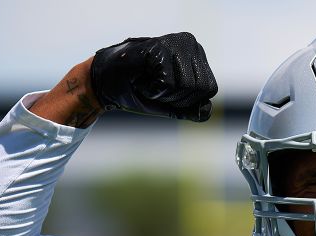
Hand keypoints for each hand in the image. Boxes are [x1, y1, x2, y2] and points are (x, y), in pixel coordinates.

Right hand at [90, 32, 217, 121]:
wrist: (106, 84)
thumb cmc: (138, 91)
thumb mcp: (169, 104)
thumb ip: (190, 109)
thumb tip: (206, 111)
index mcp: (197, 56)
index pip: (209, 89)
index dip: (186, 100)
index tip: (165, 91)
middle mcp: (190, 44)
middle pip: (200, 88)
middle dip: (176, 97)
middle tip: (155, 86)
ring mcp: (175, 42)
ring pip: (186, 85)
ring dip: (163, 93)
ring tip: (148, 80)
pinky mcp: (160, 46)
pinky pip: (168, 83)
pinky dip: (152, 89)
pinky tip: (141, 77)